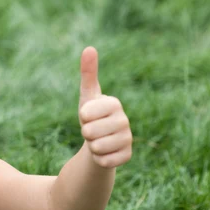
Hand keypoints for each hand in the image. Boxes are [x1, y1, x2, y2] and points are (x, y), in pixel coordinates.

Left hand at [78, 46, 131, 167]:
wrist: (100, 141)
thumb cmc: (92, 116)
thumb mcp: (87, 96)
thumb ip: (88, 73)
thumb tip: (89, 48)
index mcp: (115, 103)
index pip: (86, 114)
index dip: (82, 117)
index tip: (88, 115)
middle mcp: (124, 120)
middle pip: (89, 132)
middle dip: (85, 133)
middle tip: (92, 130)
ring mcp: (128, 139)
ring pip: (96, 147)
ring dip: (91, 146)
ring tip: (98, 140)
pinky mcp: (127, 156)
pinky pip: (104, 161)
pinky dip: (99, 159)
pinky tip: (104, 153)